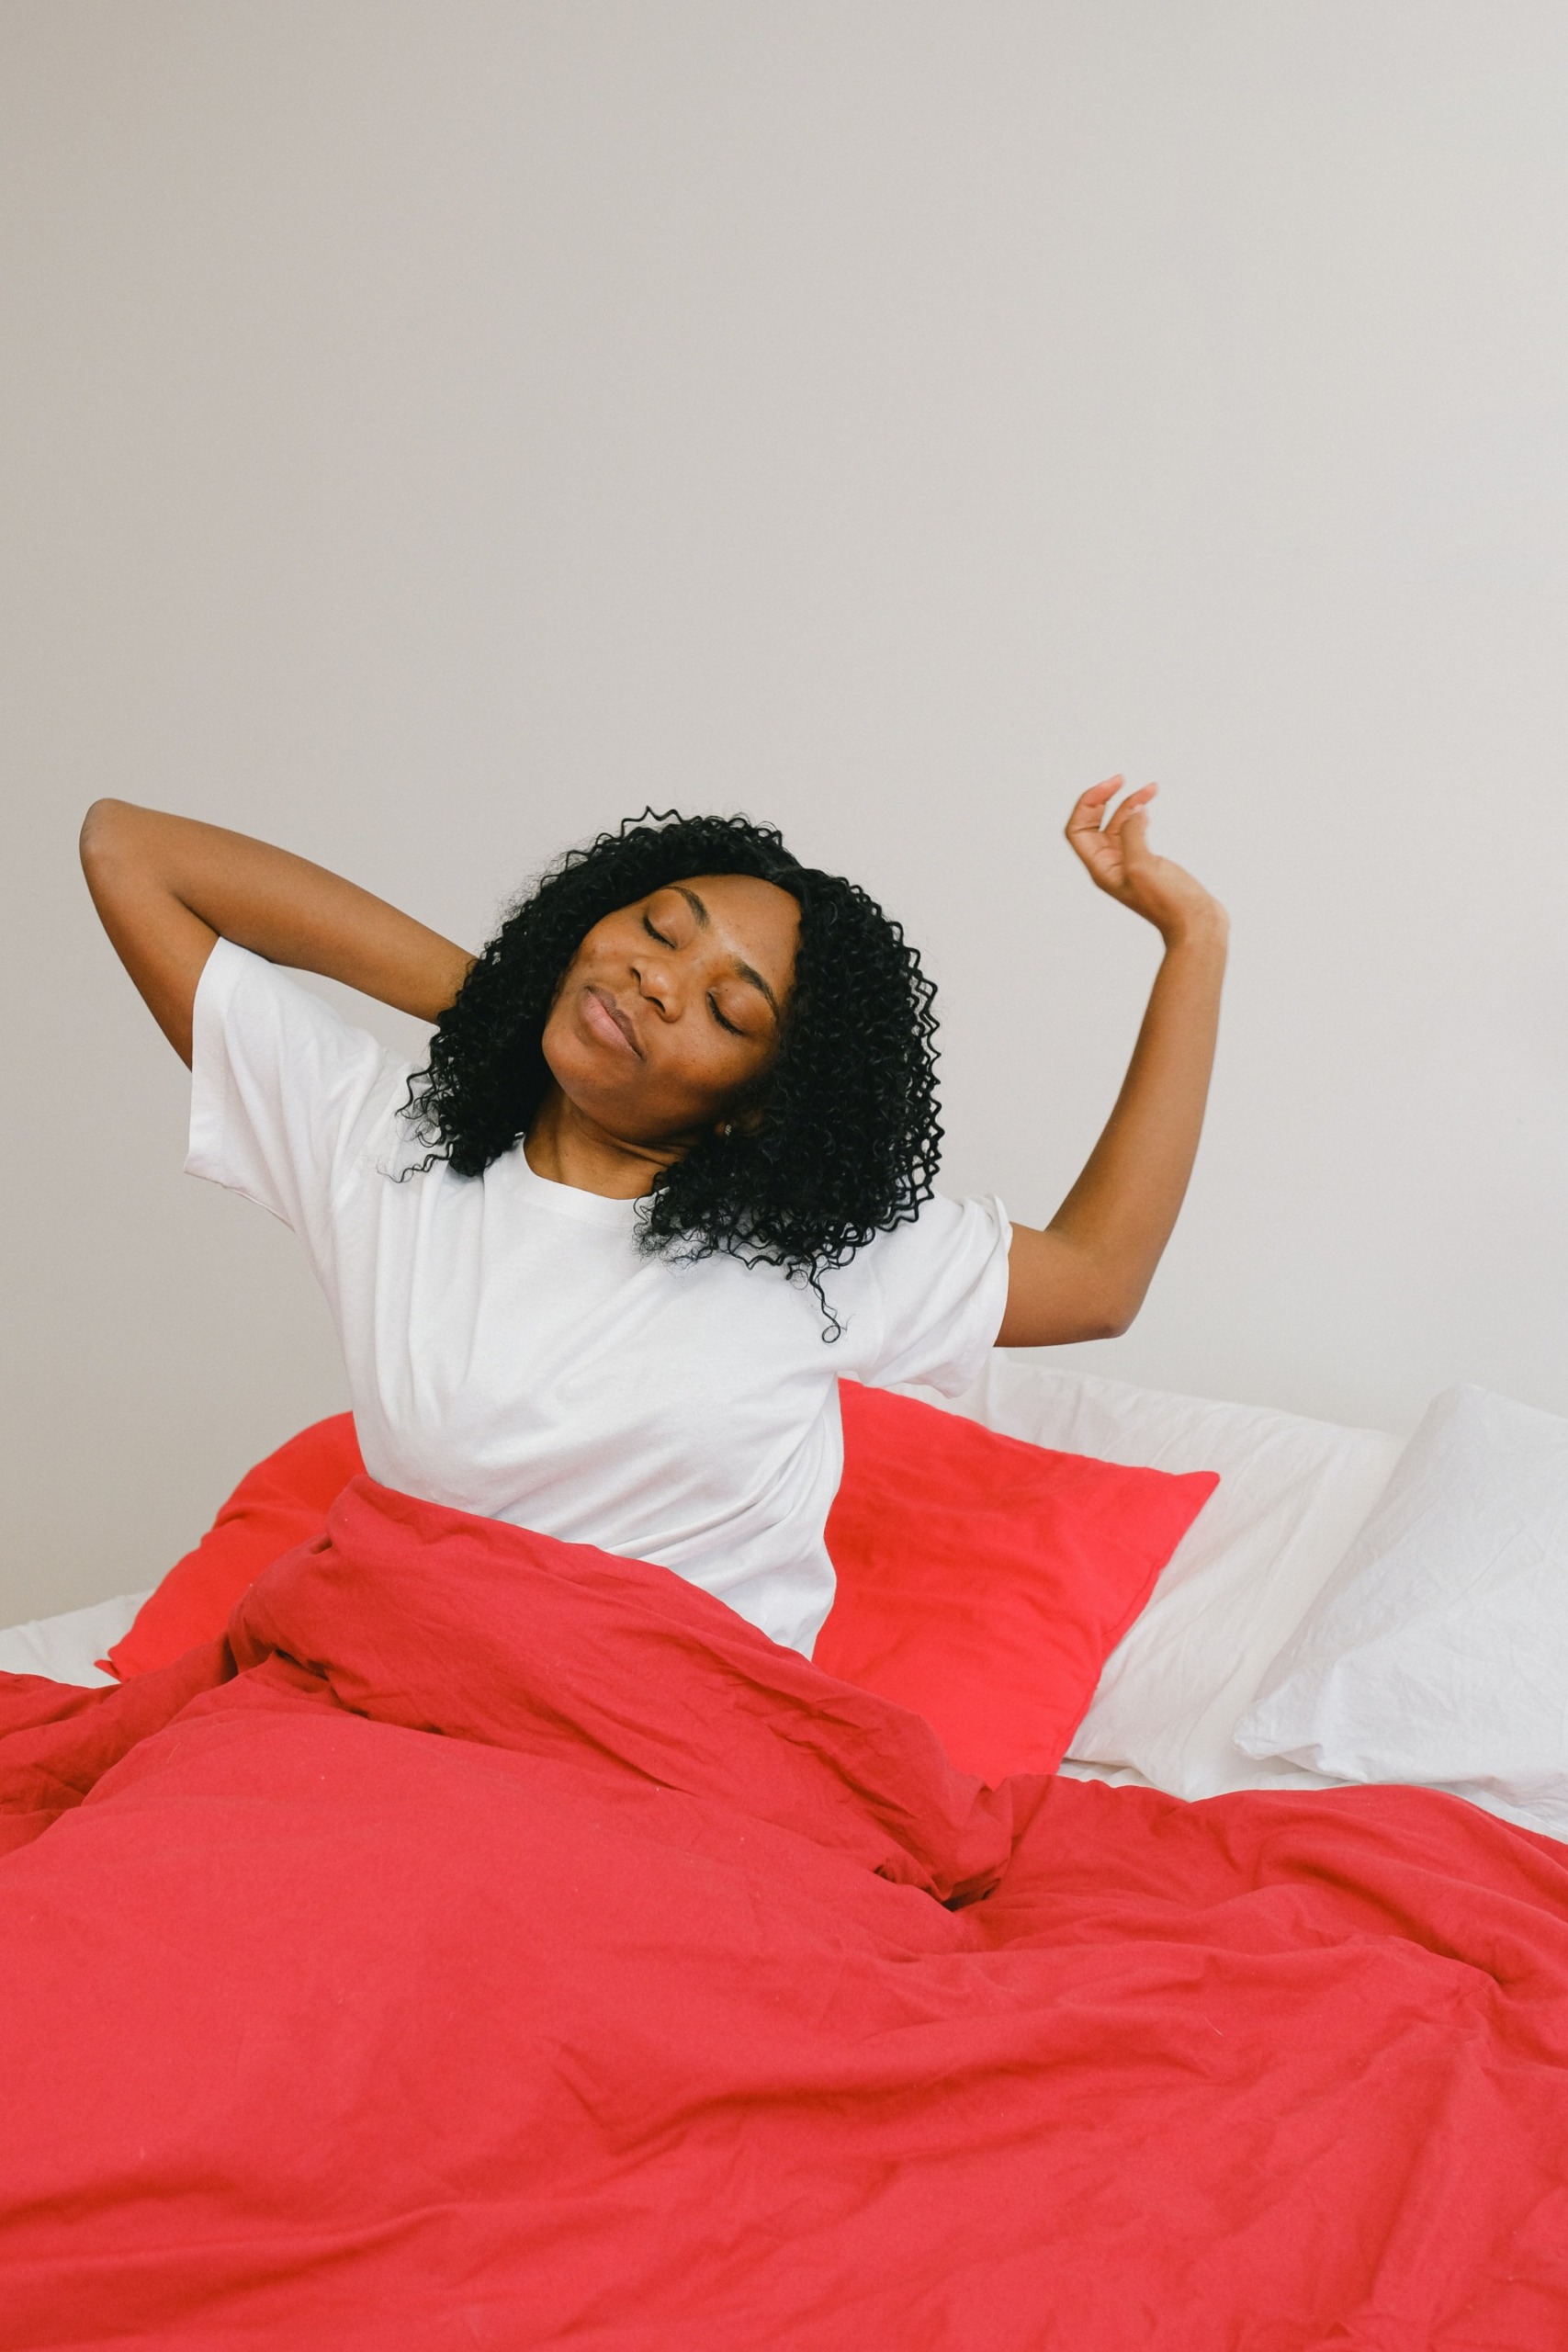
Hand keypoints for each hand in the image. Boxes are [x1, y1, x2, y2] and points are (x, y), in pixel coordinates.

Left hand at [1064, 778, 1225, 946]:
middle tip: (1121, 779)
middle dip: (1104, 798)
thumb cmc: (1169, 903)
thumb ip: (1132, 833)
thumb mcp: (1142, 865)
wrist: (1197, 926)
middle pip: (1093, 824)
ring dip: (1130, 803)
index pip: (1078, 829)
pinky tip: (1149, 806)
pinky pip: (1135, 833)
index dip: (1088, 803)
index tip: (1111, 786)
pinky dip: (1140, 815)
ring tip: (1151, 788)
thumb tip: (1135, 810)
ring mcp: (1130, 864)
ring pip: (1119, 825)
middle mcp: (1111, 865)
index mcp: (1102, 868)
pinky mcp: (1148, 864)